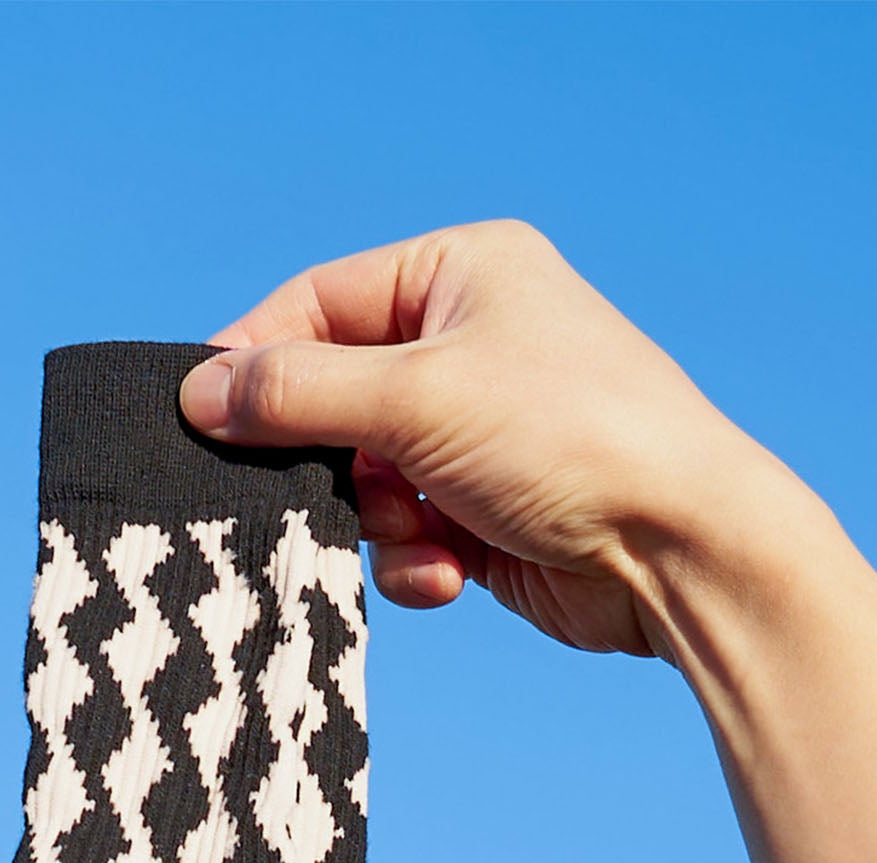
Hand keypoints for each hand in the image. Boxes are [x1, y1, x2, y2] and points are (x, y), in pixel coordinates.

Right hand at [181, 221, 801, 656]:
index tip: (202, 421)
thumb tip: (197, 393)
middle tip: (305, 495)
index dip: (254, 362)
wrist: (679, 549)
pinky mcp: (487, 512)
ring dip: (377, 521)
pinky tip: (452, 573)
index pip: (316, 304)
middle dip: (326, 461)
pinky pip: (406, 534)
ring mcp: (478, 432)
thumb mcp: (414, 399)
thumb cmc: (569, 438)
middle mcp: (468, 344)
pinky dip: (414, 559)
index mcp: (460, 274)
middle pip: (332, 400)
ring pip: (363, 479)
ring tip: (420, 534)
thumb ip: (296, 395)